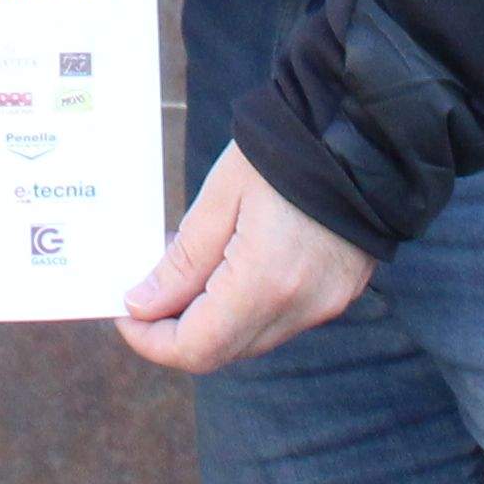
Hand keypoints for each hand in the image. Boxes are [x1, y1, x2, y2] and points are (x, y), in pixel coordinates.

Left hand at [118, 146, 374, 375]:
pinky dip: (244, 306)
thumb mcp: (219, 199)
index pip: (196, 348)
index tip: (125, 312)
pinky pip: (278, 320)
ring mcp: (324, 305)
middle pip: (222, 351)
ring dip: (210, 319)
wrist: (357, 132)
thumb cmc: (281, 154)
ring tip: (187, 268)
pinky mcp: (337, 294)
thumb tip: (142, 305)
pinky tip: (227, 265)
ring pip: (249, 339)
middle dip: (176, 330)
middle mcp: (300, 308)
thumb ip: (182, 262)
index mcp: (265, 283)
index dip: (151, 340)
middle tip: (147, 288)